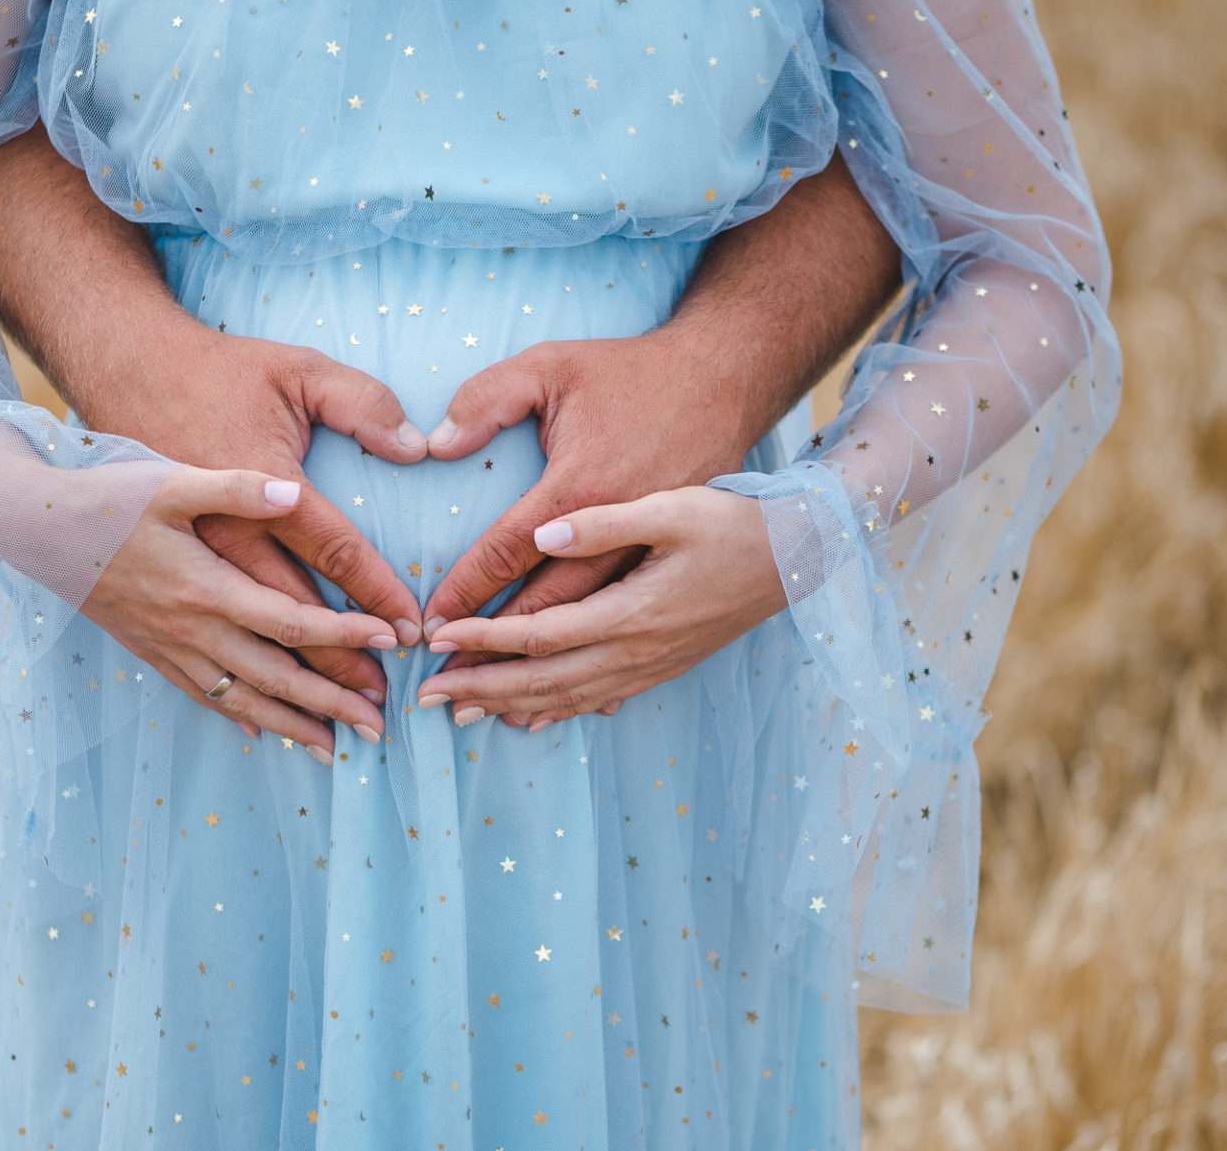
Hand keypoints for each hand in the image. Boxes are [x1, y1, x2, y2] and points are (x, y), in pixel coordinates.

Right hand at [73, 465, 399, 759]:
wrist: (38, 531)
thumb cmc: (108, 499)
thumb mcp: (173, 481)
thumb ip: (237, 488)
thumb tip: (295, 493)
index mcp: (207, 588)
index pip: (290, 622)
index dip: (344, 636)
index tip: (389, 644)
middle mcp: (192, 629)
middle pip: (276, 677)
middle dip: (332, 703)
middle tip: (379, 725)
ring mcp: (170, 649)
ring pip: (242, 699)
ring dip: (292, 725)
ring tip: (337, 748)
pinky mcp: (152, 654)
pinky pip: (203, 697)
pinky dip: (240, 718)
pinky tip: (263, 733)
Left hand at [413, 486, 788, 729]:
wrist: (800, 553)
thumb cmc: (733, 519)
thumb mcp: (669, 506)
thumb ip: (602, 522)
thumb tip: (540, 534)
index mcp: (630, 611)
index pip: (537, 634)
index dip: (482, 640)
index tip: (437, 640)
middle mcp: (638, 649)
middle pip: (543, 680)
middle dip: (481, 689)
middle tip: (427, 699)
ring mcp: (654, 664)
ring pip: (569, 697)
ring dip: (513, 707)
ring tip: (464, 713)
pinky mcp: (667, 664)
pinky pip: (602, 698)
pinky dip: (561, 712)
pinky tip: (535, 719)